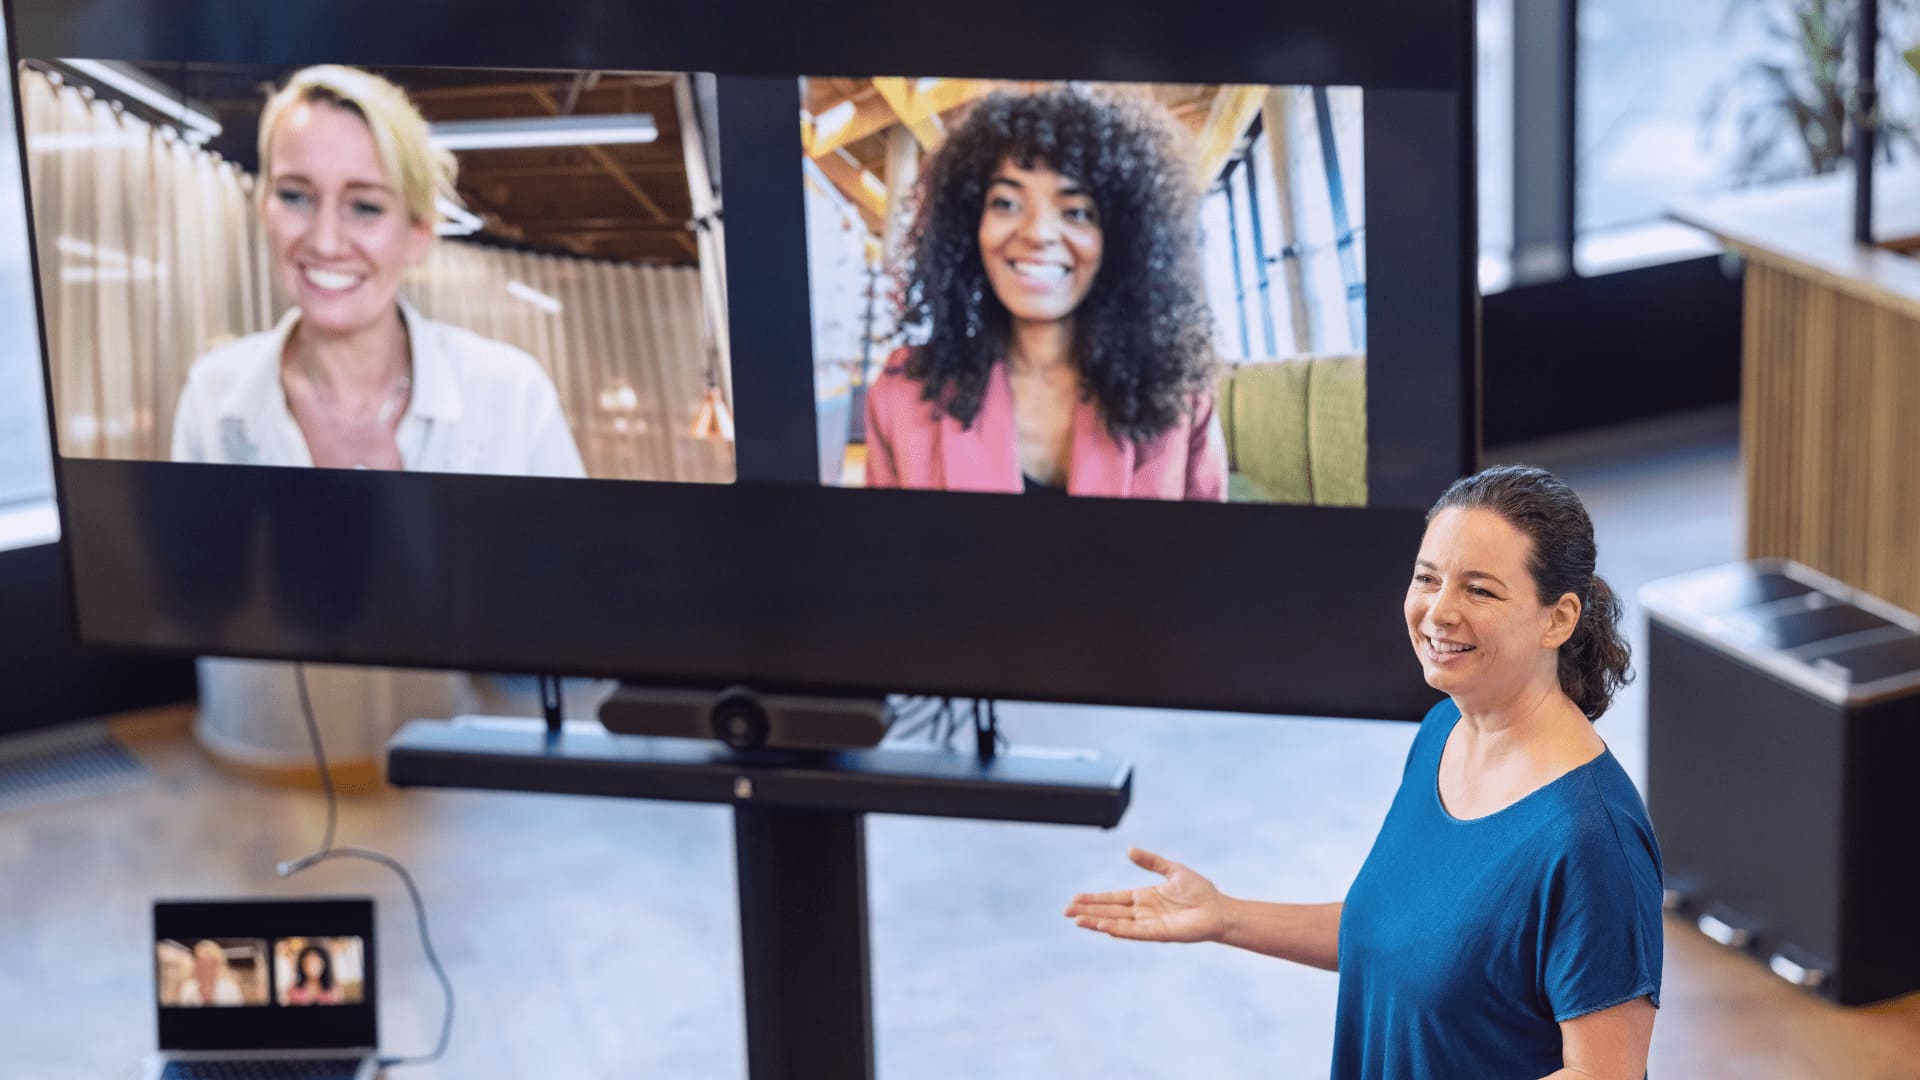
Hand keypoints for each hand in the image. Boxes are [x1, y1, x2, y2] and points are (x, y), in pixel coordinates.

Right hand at [1064, 847, 1226, 943]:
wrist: (1219, 909)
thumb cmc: (1200, 891)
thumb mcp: (1172, 870)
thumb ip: (1151, 861)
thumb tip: (1130, 850)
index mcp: (1144, 897)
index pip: (1113, 898)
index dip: (1094, 899)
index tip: (1075, 899)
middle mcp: (1143, 912)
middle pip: (1110, 911)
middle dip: (1088, 911)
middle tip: (1067, 911)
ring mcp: (1149, 924)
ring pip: (1117, 923)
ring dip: (1097, 922)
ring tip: (1077, 920)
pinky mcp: (1159, 934)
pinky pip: (1134, 932)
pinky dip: (1118, 929)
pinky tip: (1103, 927)